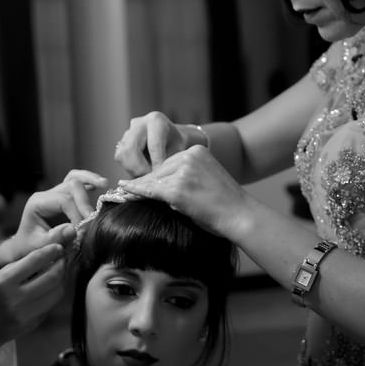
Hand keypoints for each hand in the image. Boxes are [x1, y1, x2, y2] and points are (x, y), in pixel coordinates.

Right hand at [0, 244, 66, 345]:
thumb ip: (20, 266)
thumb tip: (46, 254)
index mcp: (4, 282)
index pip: (34, 261)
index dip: (50, 252)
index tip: (58, 247)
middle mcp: (16, 299)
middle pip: (51, 277)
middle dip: (62, 265)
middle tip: (63, 259)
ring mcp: (26, 314)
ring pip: (57, 293)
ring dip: (62, 280)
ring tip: (59, 273)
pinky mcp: (33, 324)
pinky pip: (50, 305)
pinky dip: (53, 294)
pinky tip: (50, 288)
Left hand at [1, 169, 107, 261]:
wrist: (24, 247)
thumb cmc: (29, 248)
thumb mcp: (38, 247)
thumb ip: (55, 238)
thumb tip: (74, 229)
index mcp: (38, 202)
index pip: (64, 201)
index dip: (77, 214)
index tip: (83, 231)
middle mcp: (46, 195)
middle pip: (71, 186)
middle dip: (85, 201)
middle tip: (94, 218)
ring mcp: (55, 194)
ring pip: (74, 178)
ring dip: (90, 180)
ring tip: (104, 184)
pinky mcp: (64, 198)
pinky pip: (76, 184)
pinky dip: (89, 182)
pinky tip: (101, 185)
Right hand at [114, 111, 189, 175]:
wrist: (171, 138)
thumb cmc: (176, 145)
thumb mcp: (179, 151)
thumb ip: (168, 160)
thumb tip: (156, 174)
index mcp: (156, 120)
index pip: (153, 145)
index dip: (157, 163)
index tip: (161, 175)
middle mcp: (138, 123)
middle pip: (130, 149)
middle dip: (140, 168)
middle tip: (151, 177)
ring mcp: (127, 132)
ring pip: (122, 155)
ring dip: (133, 169)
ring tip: (146, 174)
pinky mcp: (121, 142)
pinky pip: (120, 158)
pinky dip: (130, 168)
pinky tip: (141, 171)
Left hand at [118, 145, 254, 240]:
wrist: (240, 215)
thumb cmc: (225, 203)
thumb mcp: (206, 178)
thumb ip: (186, 175)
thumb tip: (159, 184)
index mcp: (197, 150)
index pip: (168, 162)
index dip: (154, 174)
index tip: (139, 180)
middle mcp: (189, 156)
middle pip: (159, 169)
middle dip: (145, 181)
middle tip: (127, 188)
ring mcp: (183, 172)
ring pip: (154, 180)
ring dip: (139, 188)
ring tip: (123, 192)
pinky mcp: (177, 189)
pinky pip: (151, 190)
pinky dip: (136, 192)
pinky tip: (124, 191)